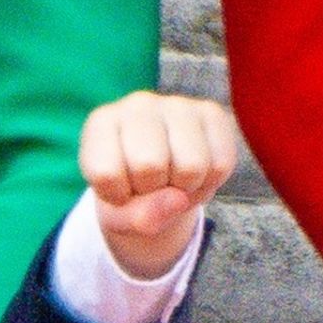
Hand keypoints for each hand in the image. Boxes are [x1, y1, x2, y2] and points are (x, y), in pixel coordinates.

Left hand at [79, 92, 235, 278]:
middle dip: (153, 190)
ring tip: (174, 181)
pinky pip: (221, 163)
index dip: (118, 196)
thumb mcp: (119, 215)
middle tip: (151, 185)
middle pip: (150, 166)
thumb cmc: (130, 193)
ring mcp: (177, 104)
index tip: (120, 189)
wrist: (159, 178)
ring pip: (191, 166)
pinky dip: (210, 182)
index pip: (106, 173)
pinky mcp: (212, 112)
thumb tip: (178, 199)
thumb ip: (136, 217)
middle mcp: (137, 104)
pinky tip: (195, 174)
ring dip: (186, 189)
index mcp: (101, 123)